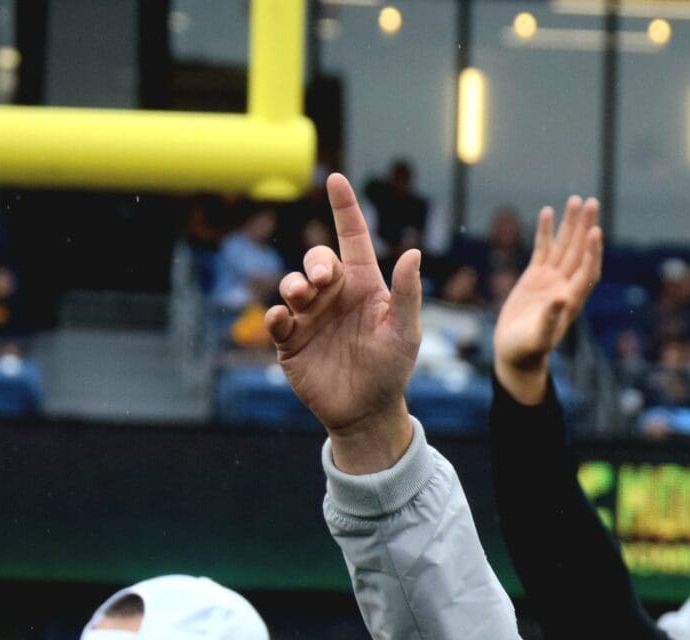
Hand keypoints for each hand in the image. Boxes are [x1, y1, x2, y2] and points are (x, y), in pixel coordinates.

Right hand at [265, 174, 422, 472]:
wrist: (368, 411)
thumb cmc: (393, 368)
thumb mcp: (405, 331)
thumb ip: (407, 293)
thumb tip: (413, 253)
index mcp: (363, 286)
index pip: (352, 238)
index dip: (345, 209)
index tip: (337, 179)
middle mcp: (334, 295)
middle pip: (316, 261)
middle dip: (316, 263)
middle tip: (322, 280)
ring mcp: (310, 316)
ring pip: (291, 285)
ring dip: (294, 285)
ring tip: (304, 297)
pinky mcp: (290, 341)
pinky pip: (275, 319)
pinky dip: (275, 316)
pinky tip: (283, 319)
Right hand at [493, 196, 603, 405]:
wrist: (515, 354)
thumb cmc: (528, 351)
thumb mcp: (538, 338)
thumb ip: (550, 319)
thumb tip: (562, 298)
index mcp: (571, 300)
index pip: (587, 271)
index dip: (592, 253)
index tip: (596, 232)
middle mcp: (565, 286)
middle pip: (579, 252)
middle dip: (585, 227)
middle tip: (592, 202)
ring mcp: (551, 280)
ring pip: (563, 246)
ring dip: (570, 224)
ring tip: (576, 200)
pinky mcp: (535, 278)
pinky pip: (543, 249)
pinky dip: (546, 232)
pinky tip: (548, 212)